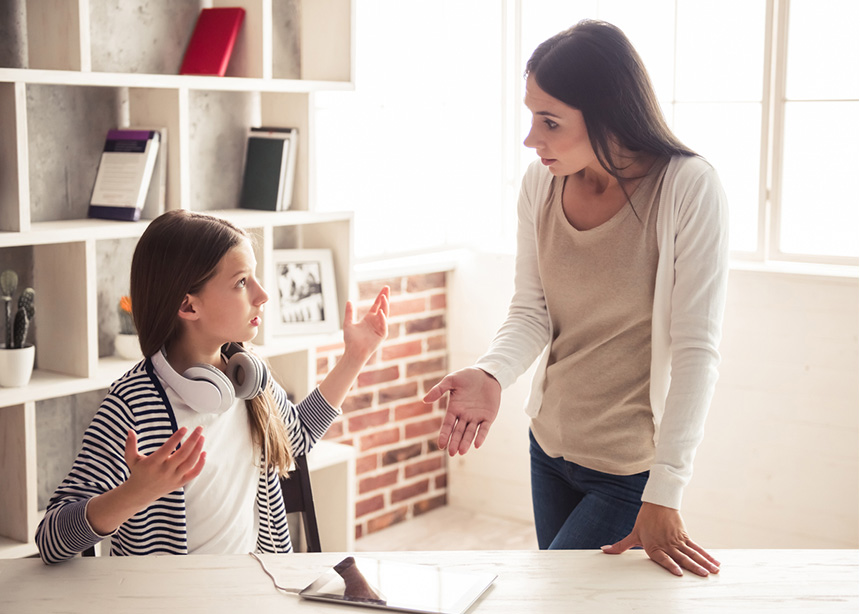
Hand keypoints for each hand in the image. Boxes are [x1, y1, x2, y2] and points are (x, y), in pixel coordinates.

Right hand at [123, 426, 206, 504]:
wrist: (140, 493)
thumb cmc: (138, 472)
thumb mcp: (131, 458)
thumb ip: (130, 445)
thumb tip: (130, 430)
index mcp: (153, 463)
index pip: (167, 448)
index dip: (176, 438)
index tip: (185, 428)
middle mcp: (165, 471)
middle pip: (183, 454)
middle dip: (193, 440)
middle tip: (200, 428)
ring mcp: (174, 477)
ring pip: (190, 463)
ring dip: (198, 449)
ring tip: (202, 437)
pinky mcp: (180, 483)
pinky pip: (193, 474)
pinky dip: (200, 464)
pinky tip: (204, 453)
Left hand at [342, 286, 388, 362]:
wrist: (353, 352)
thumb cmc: (351, 340)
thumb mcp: (348, 323)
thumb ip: (349, 313)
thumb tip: (349, 301)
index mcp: (369, 318)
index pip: (377, 305)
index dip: (380, 296)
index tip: (385, 288)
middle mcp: (376, 321)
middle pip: (383, 307)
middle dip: (385, 297)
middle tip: (387, 288)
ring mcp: (380, 328)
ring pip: (385, 314)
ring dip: (385, 305)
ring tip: (383, 297)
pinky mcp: (382, 335)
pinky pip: (383, 325)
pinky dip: (382, 319)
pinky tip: (380, 312)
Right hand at [424, 367, 500, 455]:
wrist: (487, 373)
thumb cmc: (467, 376)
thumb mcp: (451, 380)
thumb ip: (439, 390)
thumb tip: (424, 400)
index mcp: (454, 409)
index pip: (448, 425)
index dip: (444, 435)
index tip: (441, 445)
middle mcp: (464, 416)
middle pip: (458, 432)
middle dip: (455, 442)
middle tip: (451, 453)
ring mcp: (477, 417)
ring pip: (470, 433)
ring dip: (466, 442)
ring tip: (461, 452)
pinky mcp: (489, 417)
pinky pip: (484, 429)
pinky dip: (481, 436)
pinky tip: (477, 444)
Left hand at [601, 502, 720, 576]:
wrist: (658, 503)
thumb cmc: (645, 520)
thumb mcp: (633, 534)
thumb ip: (620, 546)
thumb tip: (604, 551)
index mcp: (654, 546)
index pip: (663, 558)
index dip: (671, 565)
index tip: (679, 573)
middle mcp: (667, 544)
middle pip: (682, 557)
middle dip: (694, 567)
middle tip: (704, 575)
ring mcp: (677, 541)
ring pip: (692, 553)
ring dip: (704, 562)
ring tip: (714, 571)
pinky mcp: (685, 536)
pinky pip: (697, 547)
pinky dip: (706, 555)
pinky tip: (715, 562)